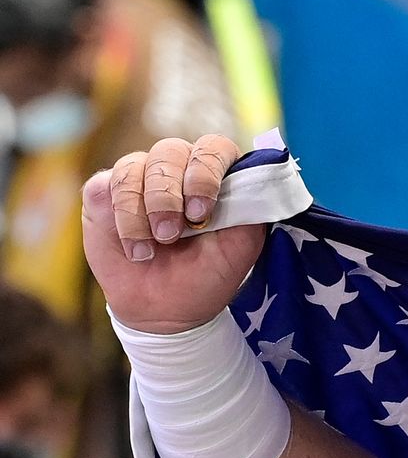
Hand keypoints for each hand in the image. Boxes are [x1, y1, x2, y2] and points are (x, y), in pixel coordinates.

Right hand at [80, 134, 268, 333]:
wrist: (165, 310)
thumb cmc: (207, 274)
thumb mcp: (240, 248)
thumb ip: (249, 209)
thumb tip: (251, 178)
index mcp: (215, 175)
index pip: (214, 147)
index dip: (205, 172)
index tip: (201, 212)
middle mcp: (178, 167)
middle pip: (170, 151)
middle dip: (168, 196)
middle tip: (170, 235)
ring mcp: (140, 176)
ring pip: (134, 167)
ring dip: (142, 212)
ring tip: (151, 249)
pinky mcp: (106, 191)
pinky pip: (108, 184)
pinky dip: (123, 219)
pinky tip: (135, 248)